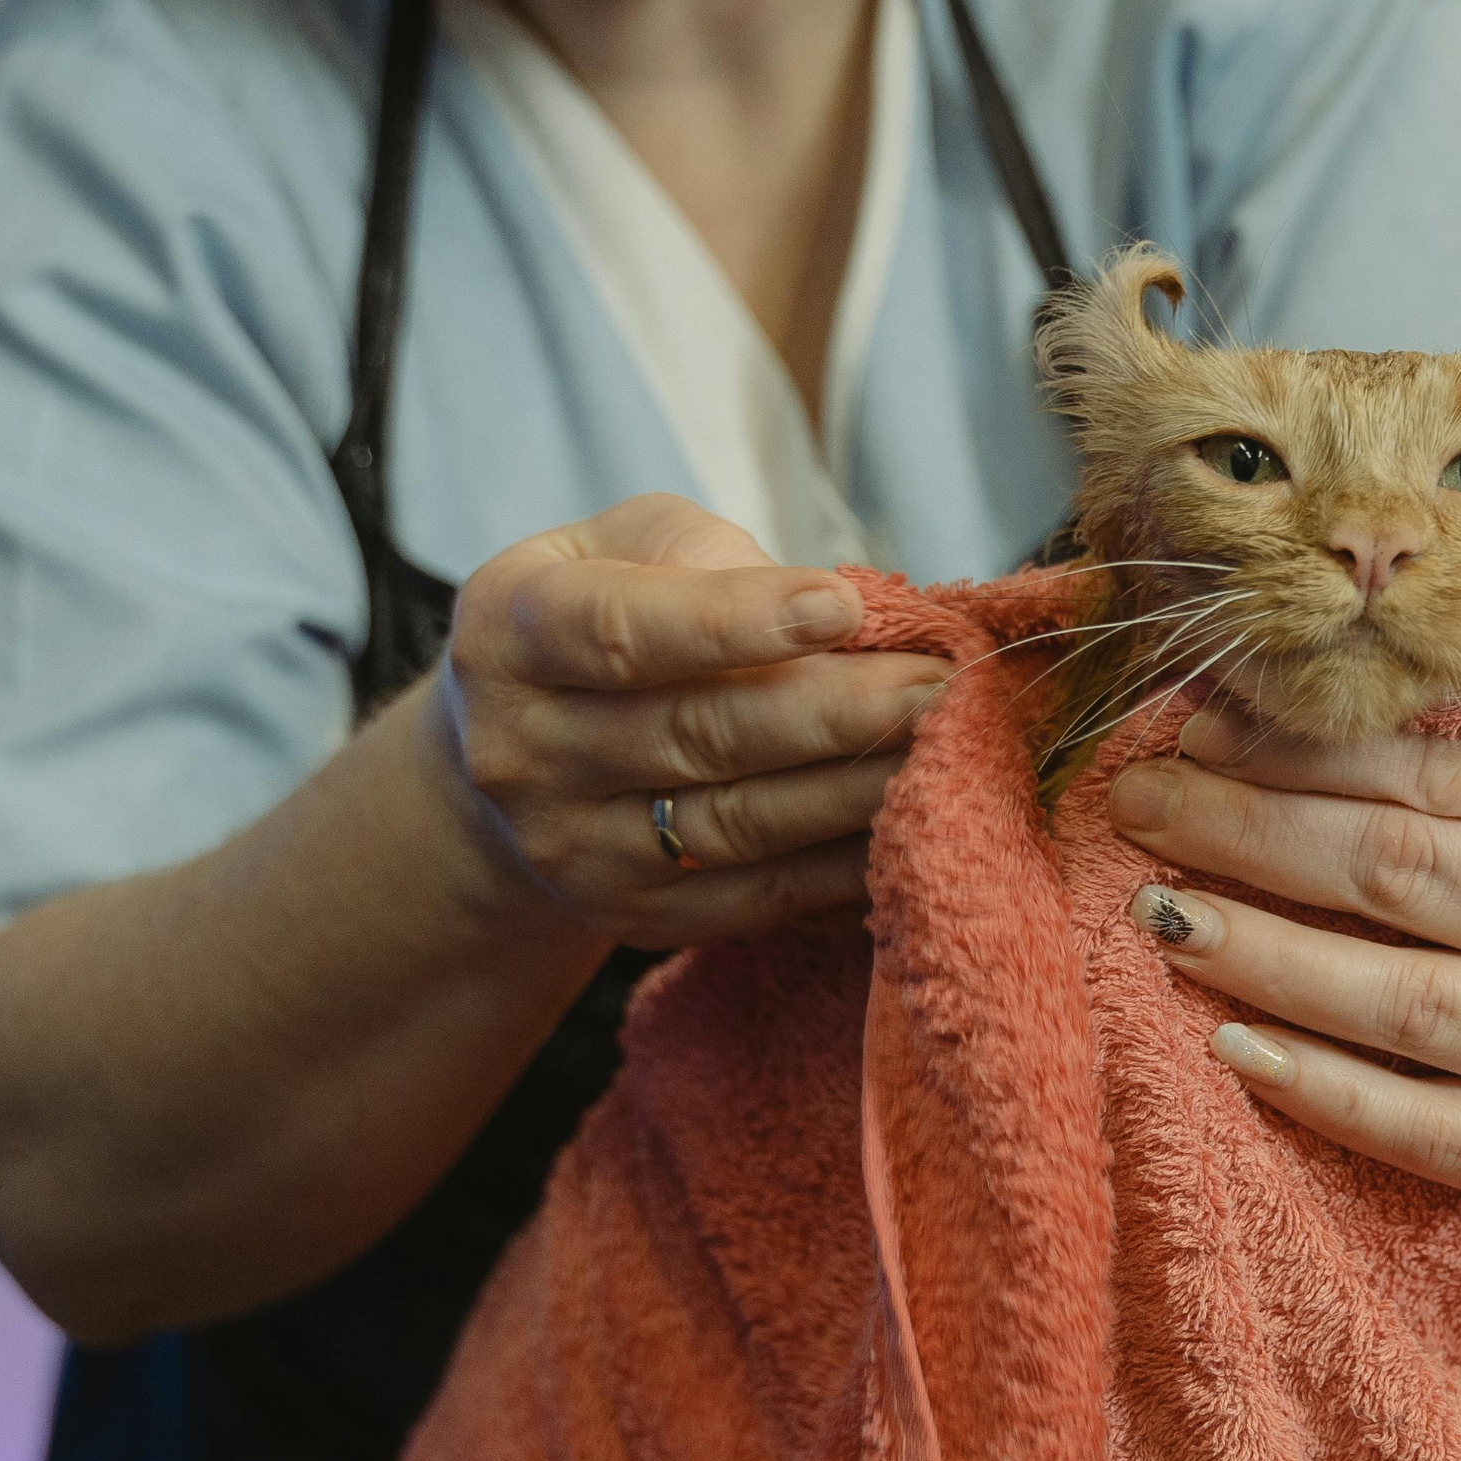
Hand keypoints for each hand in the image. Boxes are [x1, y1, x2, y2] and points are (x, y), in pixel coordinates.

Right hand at [430, 494, 945, 944]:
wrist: (515, 757)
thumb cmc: (603, 615)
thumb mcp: (619, 545)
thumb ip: (706, 556)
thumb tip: (839, 610)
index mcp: (513, 633)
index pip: (625, 632)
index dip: (734, 622)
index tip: (844, 607)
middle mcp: (525, 751)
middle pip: (698, 734)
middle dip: (835, 710)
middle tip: (941, 684)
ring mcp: (574, 848)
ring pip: (738, 824)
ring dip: (855, 788)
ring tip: (948, 747)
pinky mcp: (633, 915)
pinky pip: (758, 895)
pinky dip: (845, 860)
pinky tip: (915, 818)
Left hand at [1102, 667, 1460, 1194]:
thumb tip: (1380, 605)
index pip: (1443, 768)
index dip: (1306, 749)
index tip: (1198, 732)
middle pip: (1402, 869)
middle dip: (1249, 832)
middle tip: (1139, 805)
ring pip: (1403, 999)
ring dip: (1263, 957)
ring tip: (1157, 915)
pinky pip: (1426, 1131)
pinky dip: (1322, 1093)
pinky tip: (1231, 1049)